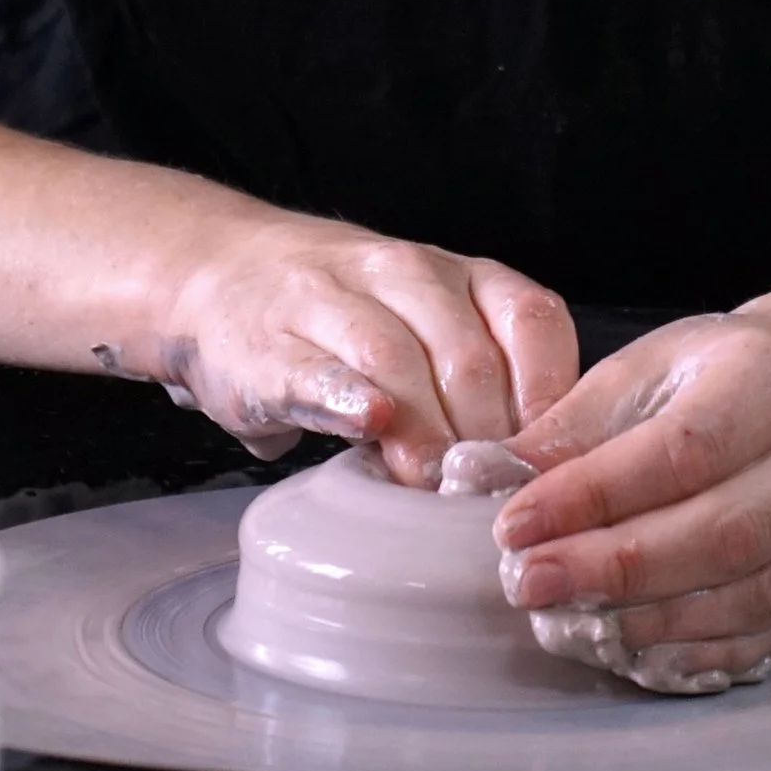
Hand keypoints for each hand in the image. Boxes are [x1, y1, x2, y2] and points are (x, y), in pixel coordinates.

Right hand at [141, 205, 579, 482]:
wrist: (221, 271)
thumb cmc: (349, 321)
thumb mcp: (427, 327)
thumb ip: (480, 386)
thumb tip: (543, 480)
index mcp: (458, 275)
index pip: (530, 320)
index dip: (547, 397)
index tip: (549, 463)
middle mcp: (403, 273)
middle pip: (465, 355)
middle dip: (485, 435)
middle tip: (492, 499)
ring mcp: (331, 301)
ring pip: (395, 357)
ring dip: (423, 429)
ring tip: (432, 485)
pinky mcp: (268, 345)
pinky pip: (314, 368)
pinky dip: (346, 398)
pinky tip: (369, 425)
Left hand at [493, 306, 770, 685]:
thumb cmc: (719, 377)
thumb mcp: (646, 368)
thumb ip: (573, 426)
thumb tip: (489, 480)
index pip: (684, 449)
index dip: (595, 496)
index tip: (516, 526)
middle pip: (724, 531)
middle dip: (616, 568)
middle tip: (530, 585)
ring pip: (753, 594)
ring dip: (652, 620)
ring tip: (572, 621)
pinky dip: (700, 653)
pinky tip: (637, 651)